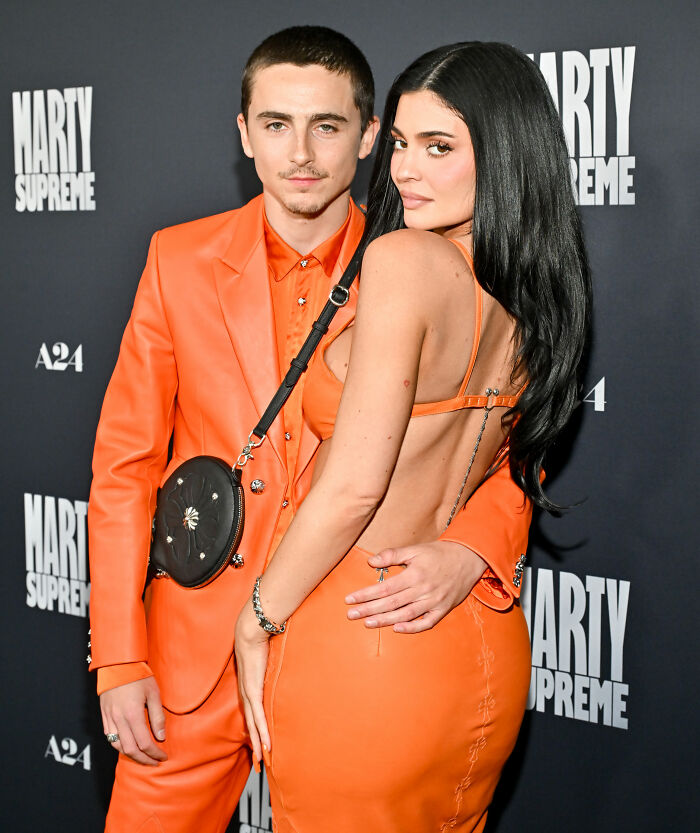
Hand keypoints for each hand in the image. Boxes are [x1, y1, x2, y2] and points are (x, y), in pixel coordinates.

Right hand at [100, 676, 166, 765]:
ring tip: (143, 757)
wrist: (117, 664)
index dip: (155, 753)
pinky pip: (109, 737)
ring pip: (118, 746)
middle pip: (130, 750)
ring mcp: (109, 719)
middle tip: (155, 762)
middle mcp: (119, 720)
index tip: (163, 756)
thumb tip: (161, 737)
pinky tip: (128, 746)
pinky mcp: (104, 716)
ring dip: (131, 755)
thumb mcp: (153, 693)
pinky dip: (119, 746)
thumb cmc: (138, 675)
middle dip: (144, 759)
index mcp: (133, 714)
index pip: (144, 743)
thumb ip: (157, 717)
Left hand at [234, 599, 271, 766]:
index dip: (253, 727)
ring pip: (253, 725)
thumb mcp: (266, 656)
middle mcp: (245, 692)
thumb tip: (280, 662)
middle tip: (257, 760)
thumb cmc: (259, 639)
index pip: (250, 711)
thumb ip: (271, 663)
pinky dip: (262, 732)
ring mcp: (248, 693)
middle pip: (250, 723)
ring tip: (261, 759)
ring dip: (257, 743)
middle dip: (254, 742)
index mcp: (248, 685)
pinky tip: (266, 745)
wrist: (251, 631)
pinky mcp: (253, 691)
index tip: (257, 740)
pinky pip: (258, 717)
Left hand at [345, 541, 486, 632]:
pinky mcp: (442, 609)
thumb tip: (370, 561)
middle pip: (391, 603)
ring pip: (406, 615)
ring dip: (385, 620)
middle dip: (369, 610)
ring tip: (367, 623)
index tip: (349, 599)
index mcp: (414, 574)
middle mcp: (423, 590)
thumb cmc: (439, 553)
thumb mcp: (415, 549)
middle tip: (350, 615)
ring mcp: (433, 601)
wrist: (468, 558)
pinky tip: (397, 629)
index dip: (365, 595)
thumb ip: (393, 555)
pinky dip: (412, 628)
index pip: (385, 588)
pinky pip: (427, 622)